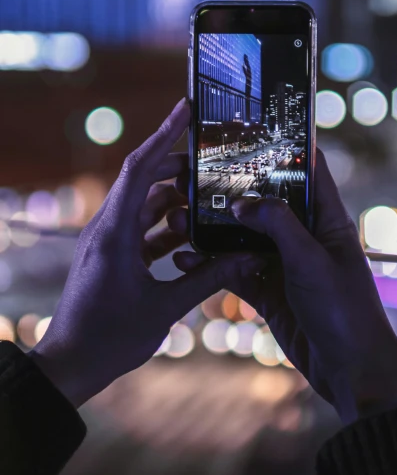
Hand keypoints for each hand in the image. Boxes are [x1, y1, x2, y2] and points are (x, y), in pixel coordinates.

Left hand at [29, 98, 262, 406]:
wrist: (71, 364)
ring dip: (176, 203)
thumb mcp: (164, 308)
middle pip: (144, 180)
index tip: (185, 109)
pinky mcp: (112, 255)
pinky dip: (167, 228)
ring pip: (145, 205)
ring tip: (211, 201)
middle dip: (179, 169)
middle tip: (214, 164)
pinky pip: (143, 229)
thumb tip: (248, 258)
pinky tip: (194, 238)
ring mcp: (108, 241)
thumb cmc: (110, 337)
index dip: (163, 135)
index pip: (139, 168)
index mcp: (115, 232)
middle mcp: (107, 228)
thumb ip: (207, 278)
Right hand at [174, 149, 396, 424]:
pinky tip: (183, 258)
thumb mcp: (311, 260)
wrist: (349, 370)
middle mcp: (304, 236)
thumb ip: (277, 225)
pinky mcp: (269, 291)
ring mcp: (284, 264)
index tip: (253, 128)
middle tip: (195, 177)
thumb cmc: (344, 309)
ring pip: (242, 238)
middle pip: (265, 203)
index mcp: (326, 219)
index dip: (286, 147)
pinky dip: (210, 265)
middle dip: (232, 191)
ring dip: (212, 230)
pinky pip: (234, 270)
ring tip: (178, 218)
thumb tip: (241, 202)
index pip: (309, 171)